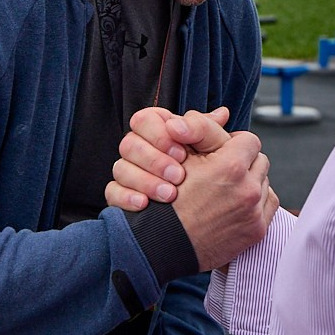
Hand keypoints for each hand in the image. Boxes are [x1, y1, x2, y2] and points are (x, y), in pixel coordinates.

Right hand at [108, 106, 229, 209]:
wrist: (202, 221)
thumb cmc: (211, 179)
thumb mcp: (217, 151)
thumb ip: (214, 131)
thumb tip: (222, 113)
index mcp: (160, 131)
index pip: (144, 119)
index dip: (160, 134)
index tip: (182, 153)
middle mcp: (141, 149)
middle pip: (129, 143)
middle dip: (155, 161)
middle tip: (179, 176)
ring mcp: (129, 173)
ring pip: (121, 168)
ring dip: (146, 181)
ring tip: (170, 195)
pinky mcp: (122, 195)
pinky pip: (112, 192)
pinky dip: (127, 198)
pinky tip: (145, 204)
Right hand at [172, 131, 277, 269]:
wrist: (162, 244)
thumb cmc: (166, 200)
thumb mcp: (180, 157)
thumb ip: (203, 130)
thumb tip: (224, 113)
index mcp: (230, 167)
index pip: (249, 140)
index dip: (234, 143)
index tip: (223, 151)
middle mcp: (247, 189)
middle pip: (259, 160)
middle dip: (244, 162)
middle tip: (224, 170)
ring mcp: (253, 212)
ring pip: (265, 182)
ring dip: (250, 182)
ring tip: (227, 188)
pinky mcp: (256, 230)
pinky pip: (269, 205)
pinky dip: (256, 202)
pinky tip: (236, 203)